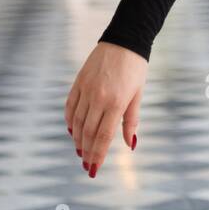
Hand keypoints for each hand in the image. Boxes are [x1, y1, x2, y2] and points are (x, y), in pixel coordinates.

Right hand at [64, 42, 147, 177]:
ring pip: (77, 122)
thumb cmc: (136, 68)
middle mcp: (99, 98)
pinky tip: (72, 130)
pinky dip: (70, 120)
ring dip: (77, 139)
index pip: (103, 136)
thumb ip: (131, 120)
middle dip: (87, 152)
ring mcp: (86, 90)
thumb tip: (130, 144)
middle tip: (87, 165)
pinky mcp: (78, 82)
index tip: (94, 168)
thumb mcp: (138, 94)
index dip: (98, 155)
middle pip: (88, 132)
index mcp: (117, 102)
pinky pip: (70, 106)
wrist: (124, 41)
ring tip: (80, 151)